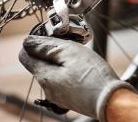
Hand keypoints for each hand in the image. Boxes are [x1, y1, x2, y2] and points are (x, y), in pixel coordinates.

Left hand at [19, 35, 134, 121]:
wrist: (112, 101)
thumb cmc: (93, 76)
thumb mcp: (70, 52)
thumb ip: (46, 47)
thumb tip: (27, 42)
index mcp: (44, 77)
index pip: (24, 56)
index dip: (34, 43)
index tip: (49, 36)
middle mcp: (47, 90)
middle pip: (40, 64)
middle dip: (50, 51)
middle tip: (69, 44)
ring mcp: (58, 97)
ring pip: (53, 72)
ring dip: (61, 61)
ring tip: (79, 57)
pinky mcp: (70, 100)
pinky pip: (63, 81)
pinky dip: (69, 71)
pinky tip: (83, 69)